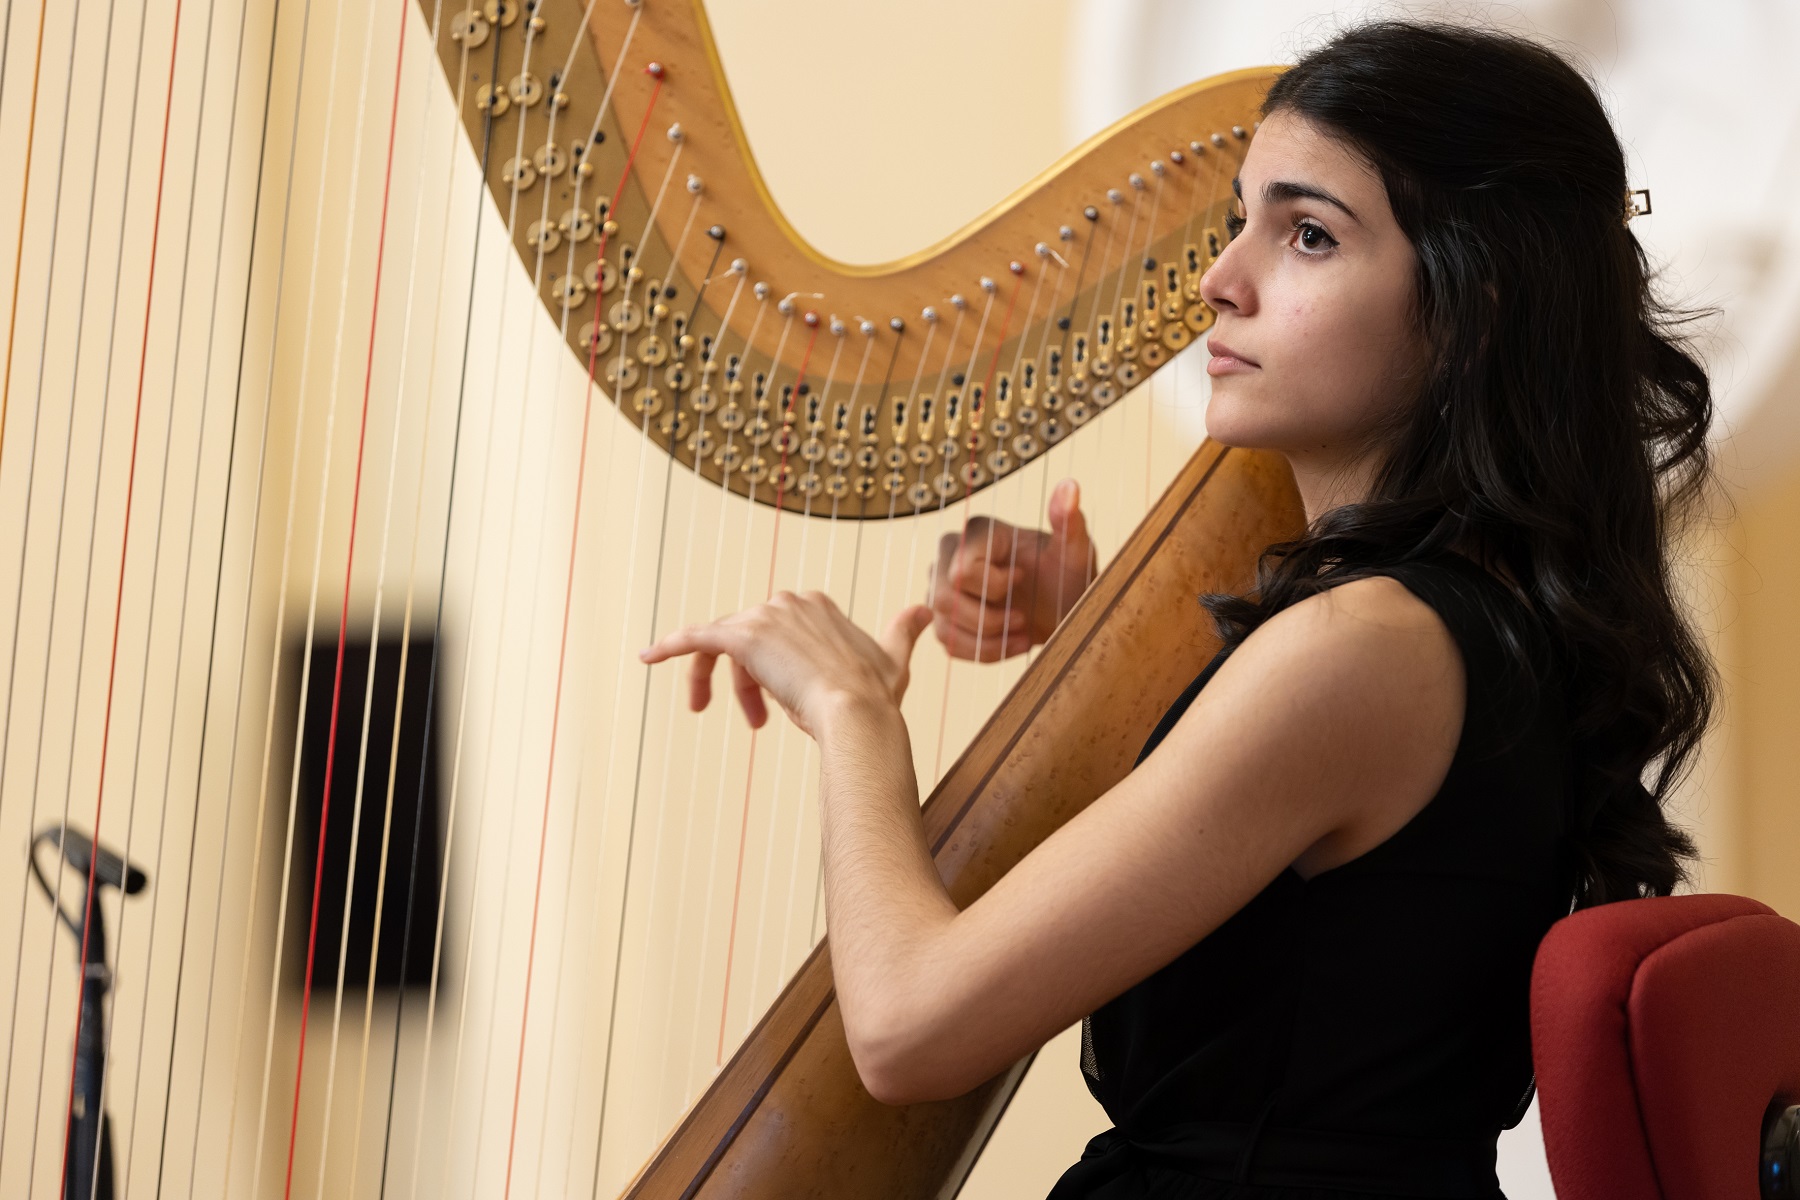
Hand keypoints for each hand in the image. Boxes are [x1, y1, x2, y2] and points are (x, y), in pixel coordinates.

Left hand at [639, 592, 933, 736]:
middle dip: (748, 682)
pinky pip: (693, 637)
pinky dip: (669, 646)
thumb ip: (904, 631)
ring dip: (712, 679)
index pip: (777, 632)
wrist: (858, 716)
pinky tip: (647, 658)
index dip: (774, 671)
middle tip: (755, 723)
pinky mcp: (740, 638)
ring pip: (721, 645)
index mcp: (817, 605)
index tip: (781, 706)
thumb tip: (925, 609)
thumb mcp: (893, 660)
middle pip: (747, 641)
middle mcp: (788, 602)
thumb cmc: (876, 698)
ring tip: (706, 710)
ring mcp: (763, 618)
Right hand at [930, 478, 1096, 661]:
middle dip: (989, 619)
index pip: (961, 570)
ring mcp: (943, 588)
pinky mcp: (946, 620)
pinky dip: (985, 653)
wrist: (1064, 609)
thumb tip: (1070, 486)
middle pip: (944, 598)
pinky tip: (1013, 644)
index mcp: (979, 532)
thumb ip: (1069, 521)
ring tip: (1022, 633)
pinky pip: (951, 645)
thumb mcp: (1075, 553)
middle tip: (1022, 617)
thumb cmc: (1068, 576)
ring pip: (945, 626)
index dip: (994, 586)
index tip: (1023, 579)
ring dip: (989, 640)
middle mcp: (951, 555)